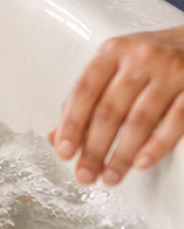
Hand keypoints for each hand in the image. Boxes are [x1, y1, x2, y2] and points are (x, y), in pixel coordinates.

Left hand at [51, 26, 183, 184]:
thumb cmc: (149, 61)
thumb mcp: (114, 68)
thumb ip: (85, 100)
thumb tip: (57, 137)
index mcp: (112, 52)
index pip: (84, 91)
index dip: (72, 125)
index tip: (64, 152)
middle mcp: (139, 58)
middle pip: (110, 110)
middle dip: (94, 148)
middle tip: (85, 175)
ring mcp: (169, 72)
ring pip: (140, 120)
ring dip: (122, 154)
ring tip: (110, 177)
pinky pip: (175, 121)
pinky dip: (156, 145)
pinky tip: (141, 163)